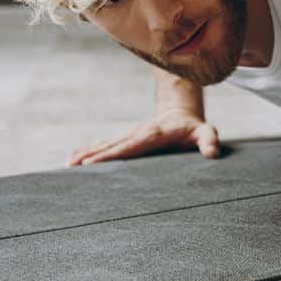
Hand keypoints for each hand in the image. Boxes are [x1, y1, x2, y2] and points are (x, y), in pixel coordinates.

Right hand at [66, 109, 219, 165]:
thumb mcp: (206, 132)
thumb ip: (209, 141)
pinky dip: (89, 150)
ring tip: (68, 165)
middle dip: (93, 156)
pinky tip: (73, 158)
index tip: (95, 163)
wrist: (183, 113)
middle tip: (73, 168)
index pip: (131, 146)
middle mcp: (138, 133)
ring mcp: (130, 134)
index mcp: (154, 134)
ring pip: (105, 144)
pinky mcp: (126, 138)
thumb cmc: (194, 128)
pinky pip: (105, 144)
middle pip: (113, 146)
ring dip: (87, 154)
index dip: (113, 154)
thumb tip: (212, 153)